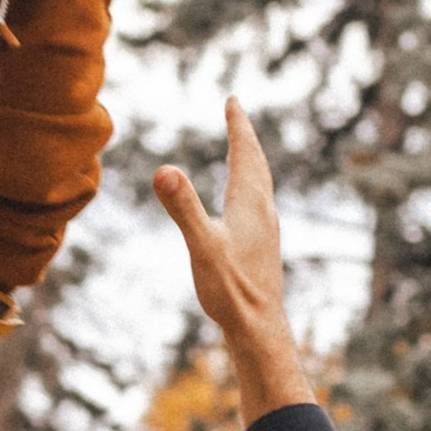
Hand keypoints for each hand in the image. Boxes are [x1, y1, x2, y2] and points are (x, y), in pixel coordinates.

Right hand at [151, 100, 314, 426]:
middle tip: (237, 113)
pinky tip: (244, 205)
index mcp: (249, 203)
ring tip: (242, 151)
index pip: (245, 153)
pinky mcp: (264, 248)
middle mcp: (263, 211)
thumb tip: (164, 170)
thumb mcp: (202, 246)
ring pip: (261, 185)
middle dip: (245, 137)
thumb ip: (183, 207)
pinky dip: (250, 188)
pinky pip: (259, 204)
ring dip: (250, 162)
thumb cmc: (231, 290)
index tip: (234, 100)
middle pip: (257, 164)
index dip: (238, 125)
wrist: (260, 329)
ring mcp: (266, 230)